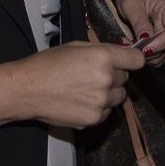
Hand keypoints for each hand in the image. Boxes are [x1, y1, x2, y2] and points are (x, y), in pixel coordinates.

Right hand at [0, 41, 143, 132]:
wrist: (27, 89)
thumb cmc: (47, 64)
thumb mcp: (76, 47)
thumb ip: (101, 51)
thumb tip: (122, 55)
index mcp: (103, 56)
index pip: (137, 60)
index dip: (132, 61)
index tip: (127, 63)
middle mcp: (106, 78)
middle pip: (125, 78)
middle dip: (114, 76)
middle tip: (92, 75)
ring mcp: (101, 101)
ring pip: (119, 97)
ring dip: (108, 93)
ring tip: (85, 90)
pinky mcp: (94, 118)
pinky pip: (107, 112)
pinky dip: (98, 108)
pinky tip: (80, 101)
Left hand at [114, 0, 164, 65]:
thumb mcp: (131, 4)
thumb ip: (139, 21)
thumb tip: (145, 39)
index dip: (163, 42)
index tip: (146, 49)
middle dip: (153, 52)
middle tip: (133, 52)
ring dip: (149, 56)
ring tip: (131, 49)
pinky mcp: (162, 39)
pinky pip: (159, 52)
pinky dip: (147, 55)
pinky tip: (134, 49)